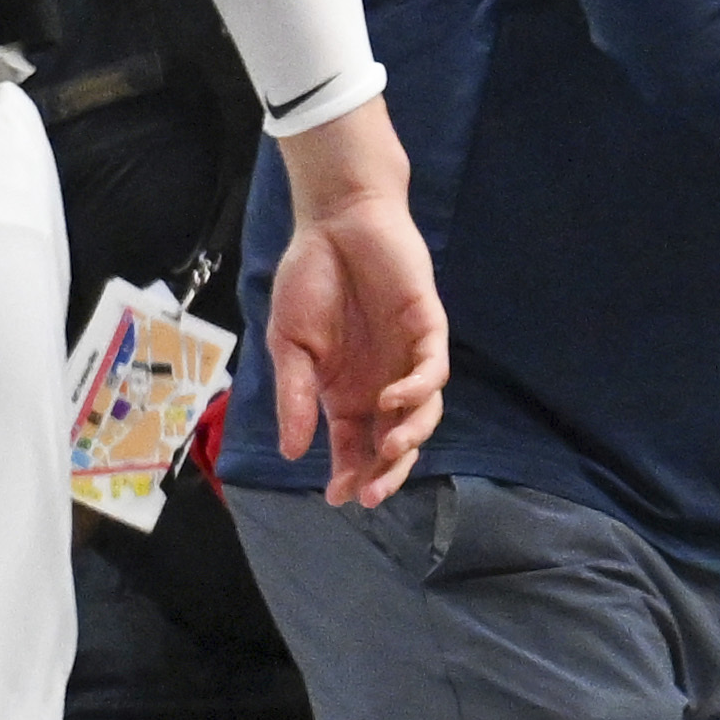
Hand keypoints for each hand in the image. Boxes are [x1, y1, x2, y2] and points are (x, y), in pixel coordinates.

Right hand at [267, 105, 448, 509]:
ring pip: (421, 413)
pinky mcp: (427, 329)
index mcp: (345, 391)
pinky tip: (393, 400)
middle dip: (385, 471)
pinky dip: (417, 390)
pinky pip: (432, 370)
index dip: (349, 472)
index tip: (338, 497)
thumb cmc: (309, 280)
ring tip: (389, 453)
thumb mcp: (288, 344)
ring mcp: (406, 357)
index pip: (354, 445)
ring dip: (408, 437)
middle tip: (372, 494)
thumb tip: (291, 451)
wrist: (334, 223)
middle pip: (393, 440)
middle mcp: (380, 382)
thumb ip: (293, 396)